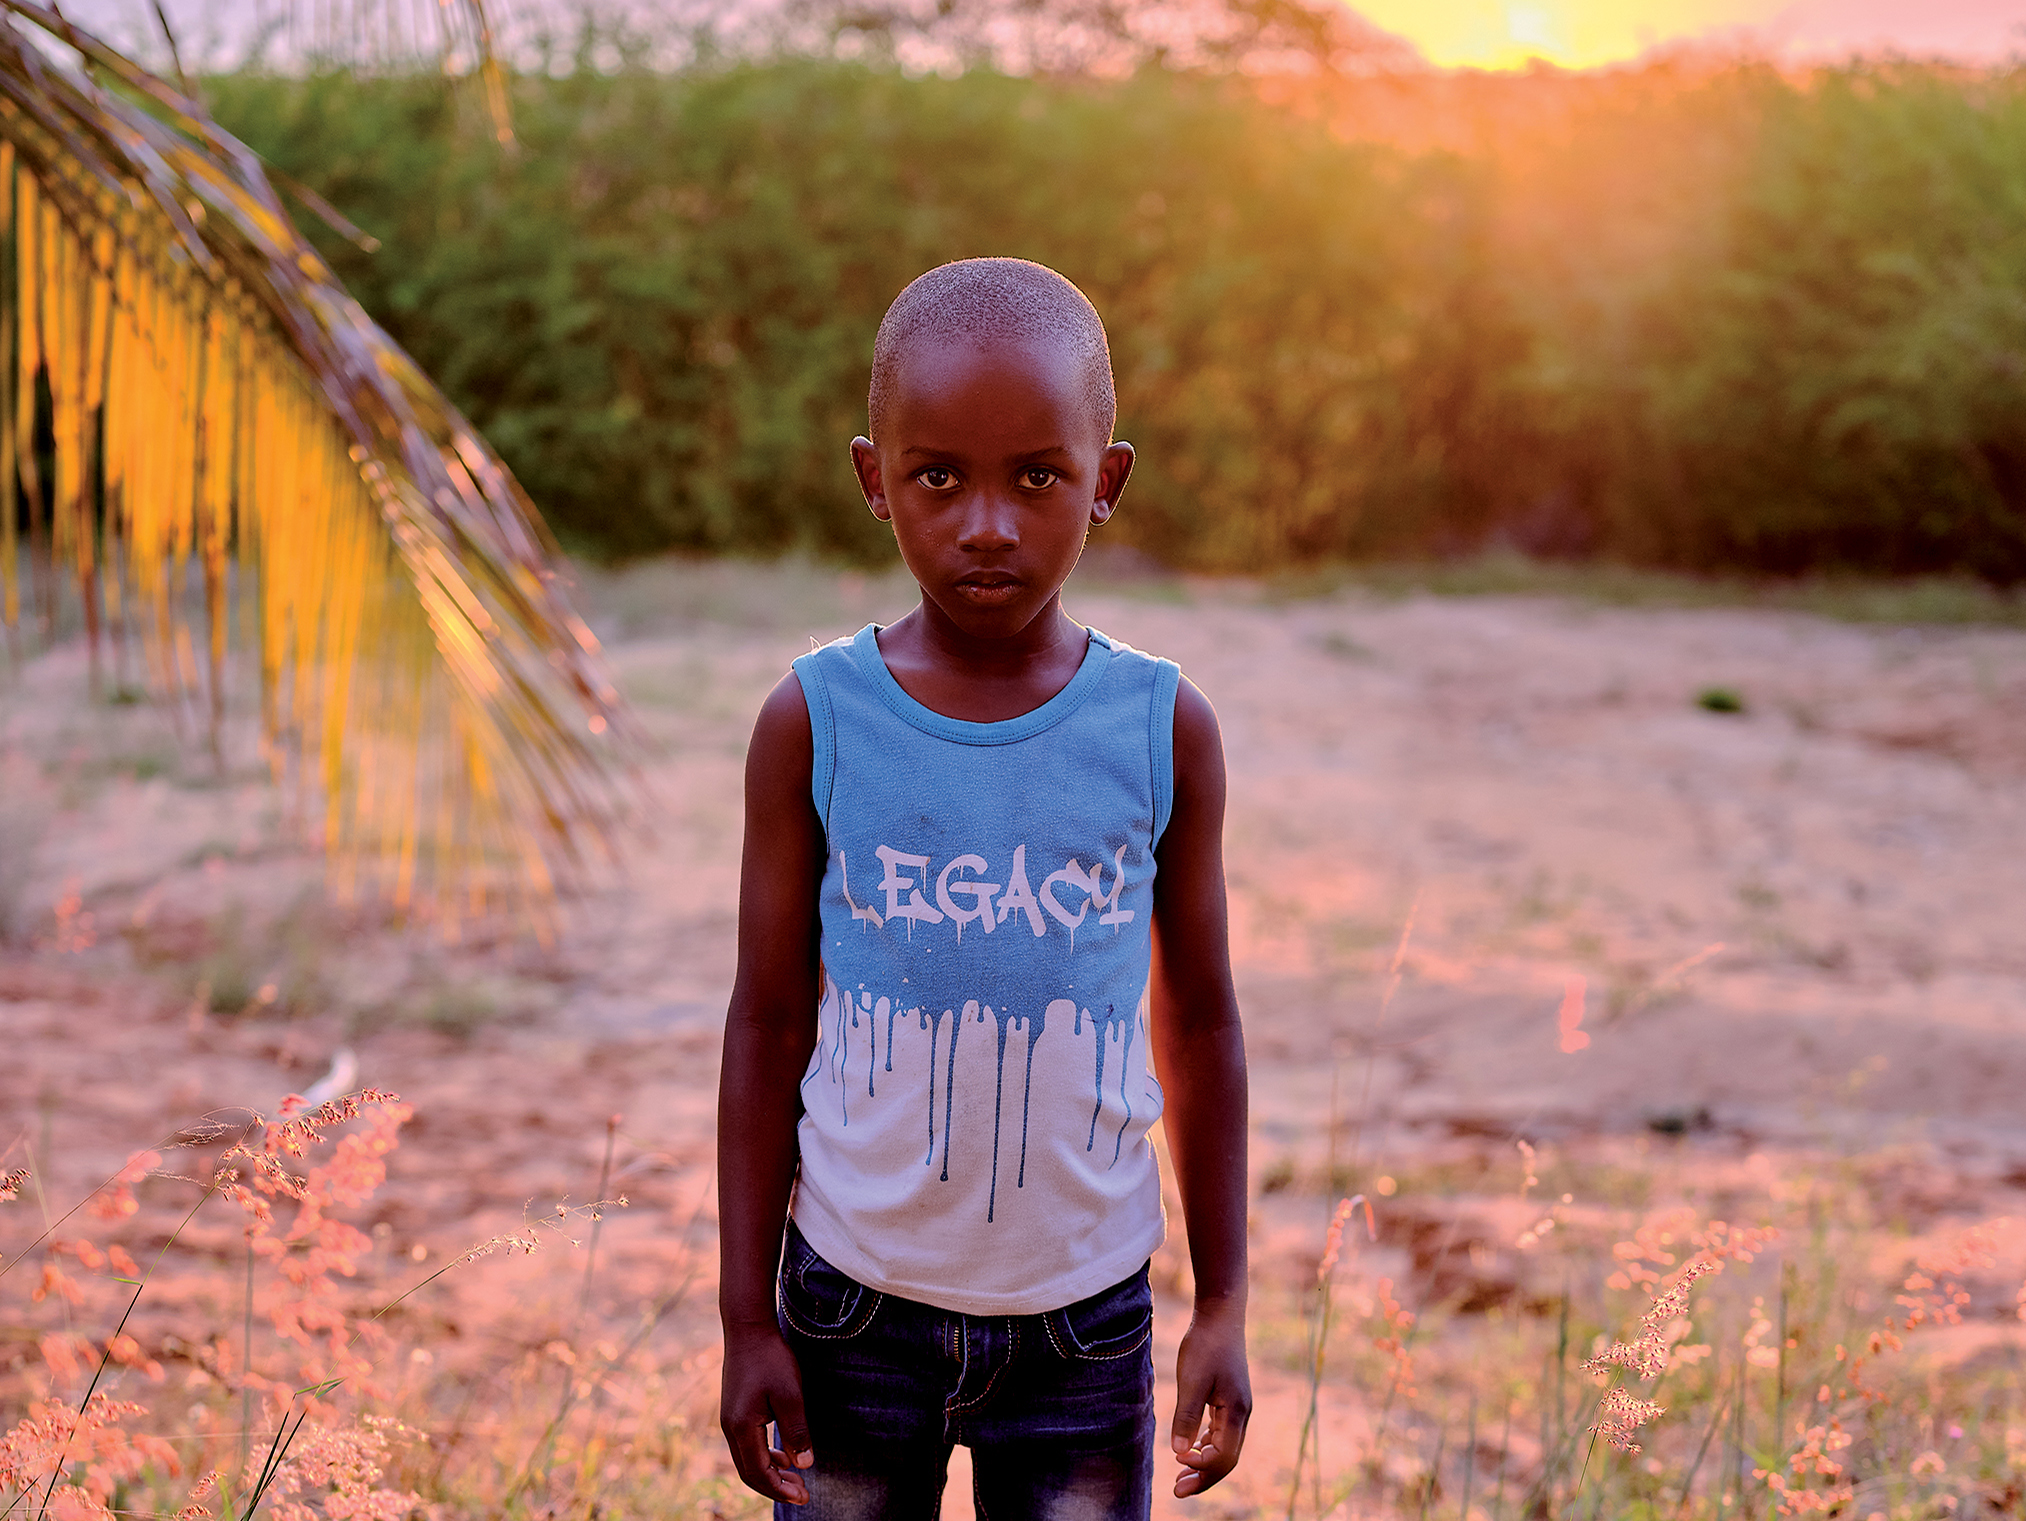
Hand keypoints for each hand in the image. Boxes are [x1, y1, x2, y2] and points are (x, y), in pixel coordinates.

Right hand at [720, 1323, 815, 1504]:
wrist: (748, 1329)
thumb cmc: (771, 1359)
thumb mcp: (791, 1395)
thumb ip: (797, 1431)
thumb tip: (804, 1464)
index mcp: (741, 1427)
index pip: (759, 1472)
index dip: (780, 1489)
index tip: (803, 1496)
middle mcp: (730, 1428)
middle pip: (749, 1472)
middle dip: (775, 1486)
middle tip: (803, 1494)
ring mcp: (730, 1420)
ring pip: (747, 1460)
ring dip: (771, 1473)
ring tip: (796, 1478)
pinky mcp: (735, 1412)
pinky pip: (747, 1446)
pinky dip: (765, 1457)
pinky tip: (784, 1457)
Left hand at [1171, 1298, 1250, 1497]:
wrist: (1220, 1315)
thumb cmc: (1205, 1345)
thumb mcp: (1192, 1381)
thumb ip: (1187, 1418)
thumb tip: (1180, 1453)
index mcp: (1237, 1413)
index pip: (1224, 1456)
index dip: (1202, 1466)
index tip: (1177, 1462)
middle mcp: (1242, 1414)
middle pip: (1226, 1458)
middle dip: (1203, 1477)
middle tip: (1178, 1491)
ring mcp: (1237, 1407)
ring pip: (1223, 1447)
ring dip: (1203, 1463)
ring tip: (1180, 1476)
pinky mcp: (1228, 1399)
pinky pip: (1220, 1432)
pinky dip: (1206, 1445)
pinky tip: (1190, 1450)